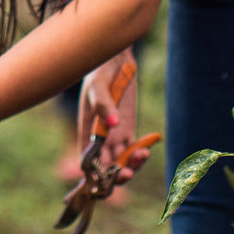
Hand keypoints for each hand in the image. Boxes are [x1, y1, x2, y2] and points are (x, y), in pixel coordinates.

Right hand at [77, 50, 148, 182]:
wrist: (114, 59)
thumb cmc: (99, 70)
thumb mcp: (98, 85)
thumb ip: (103, 104)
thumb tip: (113, 124)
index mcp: (86, 130)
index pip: (87, 160)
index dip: (95, 172)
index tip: (108, 173)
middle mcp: (99, 136)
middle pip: (105, 165)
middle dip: (116, 174)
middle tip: (128, 172)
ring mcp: (114, 133)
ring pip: (122, 160)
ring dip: (131, 164)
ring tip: (143, 155)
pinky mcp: (128, 128)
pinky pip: (134, 148)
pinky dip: (141, 153)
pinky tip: (148, 147)